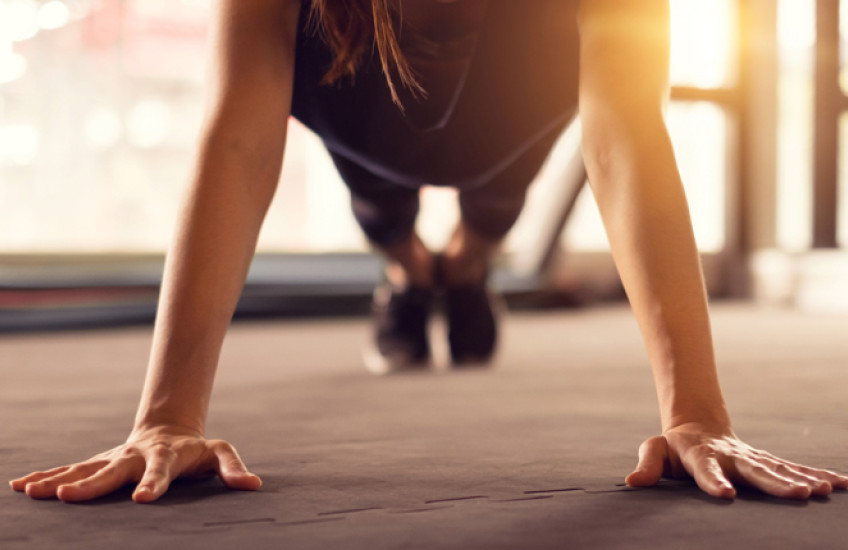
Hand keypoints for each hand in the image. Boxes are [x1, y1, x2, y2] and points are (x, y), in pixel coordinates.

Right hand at [9, 425, 261, 502]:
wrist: (169, 429)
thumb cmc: (196, 449)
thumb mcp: (219, 453)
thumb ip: (233, 468)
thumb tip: (253, 485)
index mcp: (165, 456)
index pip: (161, 472)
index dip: (154, 484)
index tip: (142, 500)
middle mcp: (134, 456)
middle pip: (111, 470)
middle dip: (90, 483)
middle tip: (66, 495)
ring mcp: (114, 458)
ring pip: (84, 468)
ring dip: (57, 478)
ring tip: (31, 491)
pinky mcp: (99, 462)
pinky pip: (70, 469)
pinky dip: (46, 475)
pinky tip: (21, 486)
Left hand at [625, 423, 847, 498]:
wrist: (698, 428)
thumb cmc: (673, 447)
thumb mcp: (655, 452)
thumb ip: (647, 466)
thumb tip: (631, 483)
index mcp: (702, 456)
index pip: (707, 470)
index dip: (715, 482)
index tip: (726, 495)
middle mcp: (732, 456)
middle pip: (755, 471)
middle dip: (776, 483)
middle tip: (799, 495)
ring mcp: (752, 458)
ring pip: (779, 469)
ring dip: (803, 479)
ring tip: (824, 491)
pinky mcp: (766, 461)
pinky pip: (795, 467)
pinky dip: (818, 475)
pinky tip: (841, 485)